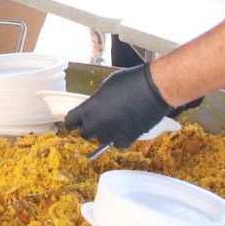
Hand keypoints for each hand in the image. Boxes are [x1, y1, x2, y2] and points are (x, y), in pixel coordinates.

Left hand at [64, 64, 201, 148]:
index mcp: (89, 108)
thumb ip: (98, 99)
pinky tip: (123, 129)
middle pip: (85, 134)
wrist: (154, 88)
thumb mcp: (107, 85)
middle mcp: (98, 124)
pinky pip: (118, 144)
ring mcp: (113, 133)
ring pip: (101, 140)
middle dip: (89, 128)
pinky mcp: (128, 138)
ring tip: (113, 124)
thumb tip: (97, 105)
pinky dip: (119, 139)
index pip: (71, 121)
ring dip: (105, 134)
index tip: (75, 121)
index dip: (73, 121)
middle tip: (97, 121)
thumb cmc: (131, 81)